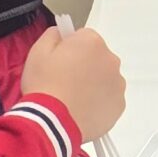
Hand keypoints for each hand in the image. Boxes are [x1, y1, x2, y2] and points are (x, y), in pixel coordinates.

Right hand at [20, 23, 126, 139]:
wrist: (53, 122)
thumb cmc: (44, 84)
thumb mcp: (38, 52)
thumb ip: (52, 35)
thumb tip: (62, 34)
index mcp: (92, 42)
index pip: (83, 37)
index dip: (69, 48)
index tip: (58, 62)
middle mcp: (111, 60)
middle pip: (97, 57)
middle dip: (84, 65)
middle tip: (64, 81)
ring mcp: (118, 84)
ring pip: (105, 78)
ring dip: (93, 83)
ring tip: (73, 98)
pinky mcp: (119, 106)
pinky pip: (109, 98)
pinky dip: (99, 102)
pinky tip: (82, 110)